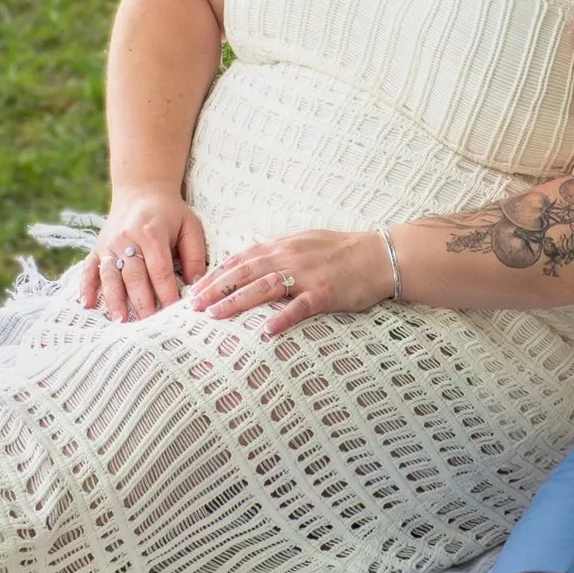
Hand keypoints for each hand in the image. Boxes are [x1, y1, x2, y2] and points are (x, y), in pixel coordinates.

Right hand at [81, 191, 208, 321]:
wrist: (141, 190)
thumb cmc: (171, 213)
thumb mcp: (190, 226)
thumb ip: (195, 255)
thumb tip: (197, 285)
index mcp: (152, 233)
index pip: (160, 270)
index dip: (167, 293)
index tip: (175, 312)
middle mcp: (127, 239)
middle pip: (134, 276)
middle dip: (142, 302)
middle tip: (149, 326)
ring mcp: (109, 244)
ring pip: (110, 275)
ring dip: (114, 299)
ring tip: (119, 320)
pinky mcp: (98, 247)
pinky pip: (88, 268)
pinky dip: (85, 286)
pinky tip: (86, 304)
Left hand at [191, 229, 395, 336]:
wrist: (381, 255)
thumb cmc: (344, 251)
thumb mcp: (306, 242)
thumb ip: (280, 252)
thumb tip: (254, 262)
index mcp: (284, 246)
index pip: (241, 259)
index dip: (216, 273)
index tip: (195, 288)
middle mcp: (291, 258)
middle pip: (245, 272)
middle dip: (216, 288)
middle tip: (192, 306)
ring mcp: (308, 275)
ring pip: (264, 287)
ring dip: (237, 301)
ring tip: (214, 315)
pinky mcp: (326, 293)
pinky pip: (300, 306)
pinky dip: (282, 317)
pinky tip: (266, 330)